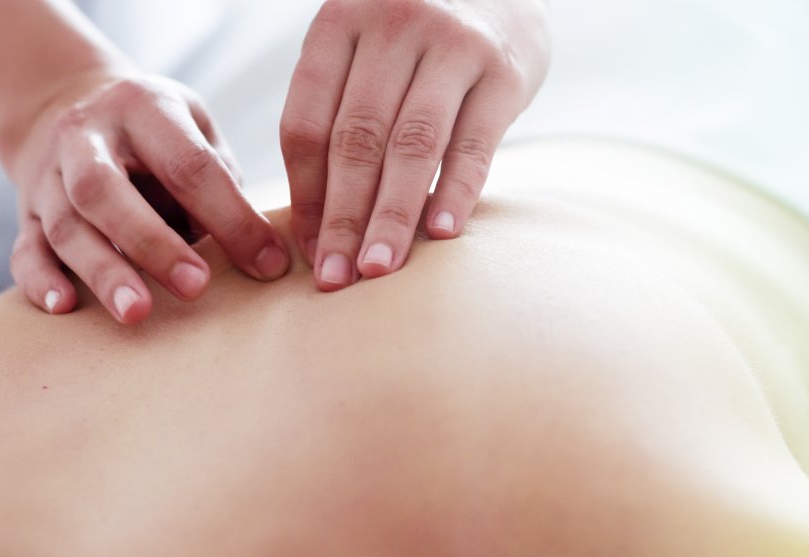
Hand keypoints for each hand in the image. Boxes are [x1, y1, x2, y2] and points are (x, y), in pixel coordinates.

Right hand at [9, 72, 289, 322]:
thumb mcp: (194, 126)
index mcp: (142, 106)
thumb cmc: (155, 132)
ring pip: (65, 225)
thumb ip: (221, 179)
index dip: (231, 217)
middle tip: (195, 288)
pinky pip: (24, 248)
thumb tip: (260, 250)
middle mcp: (85, 136)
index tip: (268, 264)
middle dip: (152, 243)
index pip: (188, 164)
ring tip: (136, 314)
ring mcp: (48, 175)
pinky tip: (63, 307)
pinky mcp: (25, 213)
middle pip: (105, 190)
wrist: (65, 103)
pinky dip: (40, 280)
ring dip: (102, 271)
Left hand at [280, 0, 549, 290]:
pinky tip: (440, 234)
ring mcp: (452, 44)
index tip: (306, 250)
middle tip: (335, 279)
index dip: (305, 194)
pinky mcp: (504, 69)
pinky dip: (455, 191)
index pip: (308, 123)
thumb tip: (315, 222)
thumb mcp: (368, 46)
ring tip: (378, 270)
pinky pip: (474, 142)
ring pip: (411, 145)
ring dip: (391, 215)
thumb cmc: (419, 35)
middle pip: (356, 140)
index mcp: (340, 23)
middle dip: (342, 218)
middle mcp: (393, 27)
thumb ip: (340, 110)